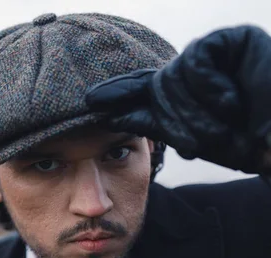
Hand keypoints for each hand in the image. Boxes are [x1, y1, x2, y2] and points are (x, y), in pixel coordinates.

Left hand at [85, 25, 270, 173]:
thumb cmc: (242, 141)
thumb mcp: (189, 136)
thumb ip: (151, 122)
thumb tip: (110, 117)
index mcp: (180, 91)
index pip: (142, 88)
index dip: (119, 92)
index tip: (89, 101)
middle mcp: (192, 71)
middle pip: (158, 87)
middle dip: (177, 119)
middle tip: (200, 144)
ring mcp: (211, 53)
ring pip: (174, 76)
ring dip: (197, 109)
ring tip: (226, 122)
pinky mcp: (231, 39)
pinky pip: (196, 61)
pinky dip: (210, 86)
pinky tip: (231, 102)